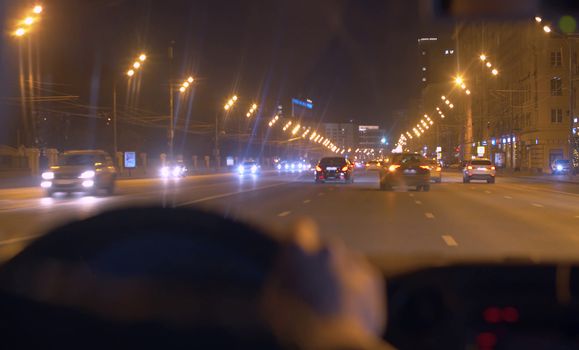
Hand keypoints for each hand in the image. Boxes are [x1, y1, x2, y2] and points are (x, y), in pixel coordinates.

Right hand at [262, 218, 389, 348]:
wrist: (337, 344)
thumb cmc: (297, 324)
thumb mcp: (272, 300)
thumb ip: (280, 277)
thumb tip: (285, 271)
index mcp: (302, 250)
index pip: (301, 228)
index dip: (298, 241)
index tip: (296, 257)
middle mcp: (329, 248)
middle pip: (324, 248)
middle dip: (319, 262)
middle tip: (314, 286)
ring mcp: (354, 262)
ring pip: (344, 261)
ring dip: (338, 273)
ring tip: (333, 300)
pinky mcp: (373, 278)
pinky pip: (360, 275)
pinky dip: (355, 286)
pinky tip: (348, 306)